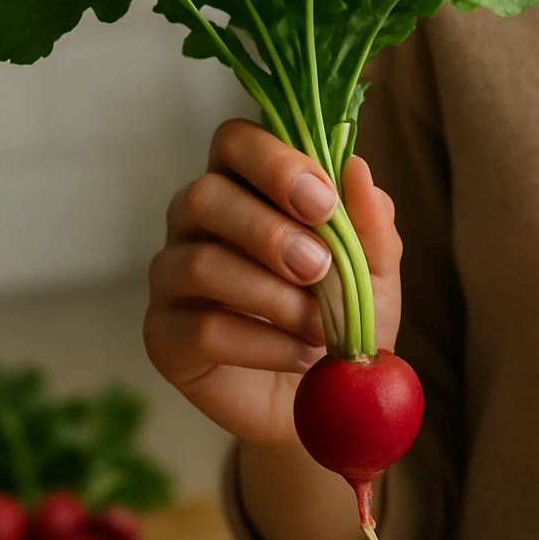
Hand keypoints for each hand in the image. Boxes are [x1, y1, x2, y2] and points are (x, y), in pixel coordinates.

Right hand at [143, 119, 402, 445]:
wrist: (328, 399)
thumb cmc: (343, 318)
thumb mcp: (374, 271)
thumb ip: (369, 222)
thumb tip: (358, 167)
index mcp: (246, 186)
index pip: (235, 141)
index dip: (274, 161)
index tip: (323, 201)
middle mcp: (197, 222)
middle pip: (204, 195)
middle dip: (269, 231)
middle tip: (320, 267)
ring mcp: (172, 277)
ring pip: (201, 263)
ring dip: (272, 295)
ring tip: (320, 324)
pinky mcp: (164, 335)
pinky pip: (202, 327)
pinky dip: (264, 342)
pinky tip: (302, 354)